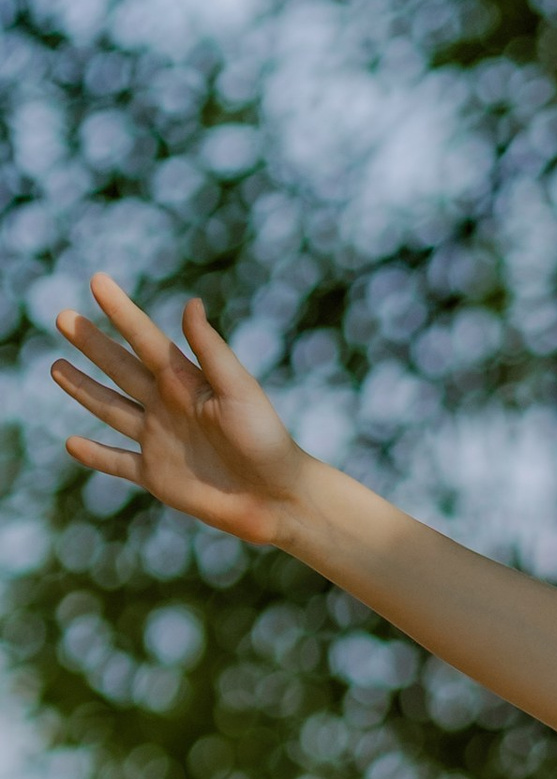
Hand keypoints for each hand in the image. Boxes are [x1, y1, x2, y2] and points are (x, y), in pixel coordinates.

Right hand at [52, 275, 308, 549]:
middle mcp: (167, 406)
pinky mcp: (157, 477)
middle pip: (120, 369)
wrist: (278, 498)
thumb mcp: (240, 390)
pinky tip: (71, 443)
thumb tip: (191, 302)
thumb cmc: (267, 440)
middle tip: (63, 316)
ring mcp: (159, 440)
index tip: (98, 281)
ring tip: (55, 366)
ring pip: (110, 409)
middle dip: (92, 344)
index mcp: (186, 381)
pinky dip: (95, 455)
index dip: (121, 311)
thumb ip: (211, 350)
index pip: (145, 338)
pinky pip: (118, 463)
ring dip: (83, 388)